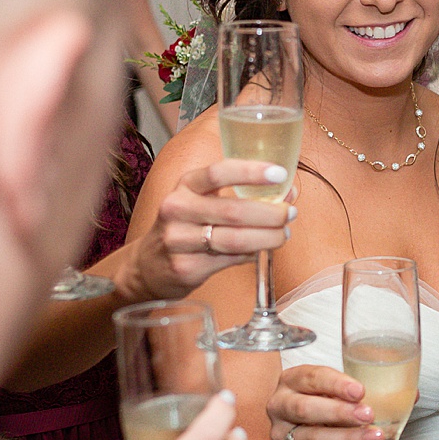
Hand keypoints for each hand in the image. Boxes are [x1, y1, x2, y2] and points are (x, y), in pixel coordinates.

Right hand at [122, 158, 295, 297]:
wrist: (148, 266)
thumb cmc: (184, 228)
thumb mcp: (201, 201)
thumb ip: (240, 195)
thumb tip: (288, 191)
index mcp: (185, 186)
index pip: (219, 172)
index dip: (251, 172)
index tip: (279, 173)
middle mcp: (178, 209)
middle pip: (234, 211)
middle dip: (270, 213)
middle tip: (290, 214)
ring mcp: (179, 240)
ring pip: (235, 239)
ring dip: (267, 238)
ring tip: (284, 235)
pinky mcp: (186, 267)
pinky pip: (229, 260)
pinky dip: (251, 254)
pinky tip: (261, 250)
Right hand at [267, 363, 378, 439]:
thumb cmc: (323, 410)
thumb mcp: (331, 394)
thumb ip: (343, 395)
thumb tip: (364, 403)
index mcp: (290, 382)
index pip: (310, 378)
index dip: (335, 384)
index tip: (359, 391)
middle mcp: (279, 407)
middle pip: (304, 409)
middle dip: (339, 412)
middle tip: (367, 415)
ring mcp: (281, 437)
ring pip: (312, 439)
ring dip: (347, 439)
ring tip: (373, 437)